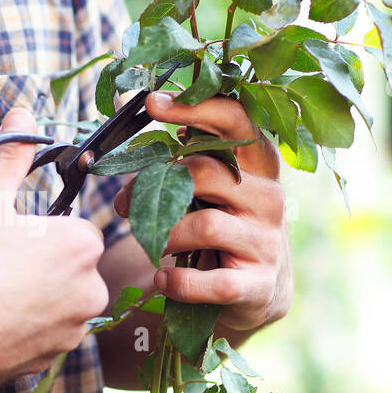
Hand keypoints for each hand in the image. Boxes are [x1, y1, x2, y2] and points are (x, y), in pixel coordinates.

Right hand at [0, 107, 110, 392]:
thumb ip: (9, 157)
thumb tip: (22, 111)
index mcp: (80, 245)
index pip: (72, 228)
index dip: (36, 230)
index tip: (6, 235)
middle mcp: (89, 292)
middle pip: (67, 267)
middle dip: (35, 264)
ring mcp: (69, 333)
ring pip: (53, 303)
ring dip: (27, 297)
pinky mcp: (46, 364)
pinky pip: (37, 336)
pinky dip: (15, 329)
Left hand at [114, 91, 291, 341]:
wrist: (258, 289)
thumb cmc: (224, 227)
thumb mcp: (213, 191)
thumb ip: (186, 166)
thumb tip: (136, 151)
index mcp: (257, 165)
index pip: (234, 120)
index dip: (194, 108)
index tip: (153, 103)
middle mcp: (268, 197)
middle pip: (206, 173)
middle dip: (154, 188)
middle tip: (123, 205)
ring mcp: (267, 241)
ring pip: (204, 225)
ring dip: (165, 235)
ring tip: (152, 244)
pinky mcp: (258, 284)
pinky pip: (211, 282)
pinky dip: (178, 281)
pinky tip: (163, 279)